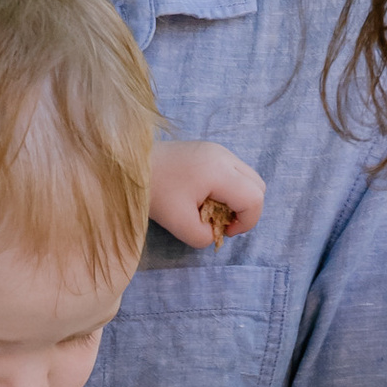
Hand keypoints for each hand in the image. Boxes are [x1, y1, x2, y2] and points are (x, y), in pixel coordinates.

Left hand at [149, 137, 266, 247]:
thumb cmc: (154, 192)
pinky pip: (234, 172)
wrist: (128, 164)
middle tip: (220, 222)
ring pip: (248, 178)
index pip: (254, 198)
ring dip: (237, 199)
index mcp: (219, 171)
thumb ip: (204, 236)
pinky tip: (204, 196)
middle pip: (258, 186)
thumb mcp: (179, 224)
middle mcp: (224, 155)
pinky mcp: (209, 150)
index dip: (247, 222)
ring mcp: (217, 150)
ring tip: (211, 210)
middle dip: (245, 210)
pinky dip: (228, 189)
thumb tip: (214, 232)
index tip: (223, 232)